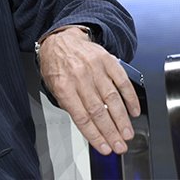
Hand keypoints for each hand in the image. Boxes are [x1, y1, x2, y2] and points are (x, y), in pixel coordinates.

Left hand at [38, 27, 140, 155]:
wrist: (61, 39)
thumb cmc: (56, 64)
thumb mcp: (52, 85)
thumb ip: (68, 103)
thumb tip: (88, 126)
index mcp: (63, 85)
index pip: (81, 116)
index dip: (95, 134)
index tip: (104, 147)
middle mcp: (79, 77)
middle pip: (98, 111)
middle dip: (111, 132)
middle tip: (120, 145)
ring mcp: (95, 68)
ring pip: (112, 99)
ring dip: (122, 119)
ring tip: (127, 133)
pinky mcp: (107, 61)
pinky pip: (122, 82)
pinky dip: (130, 98)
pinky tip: (134, 111)